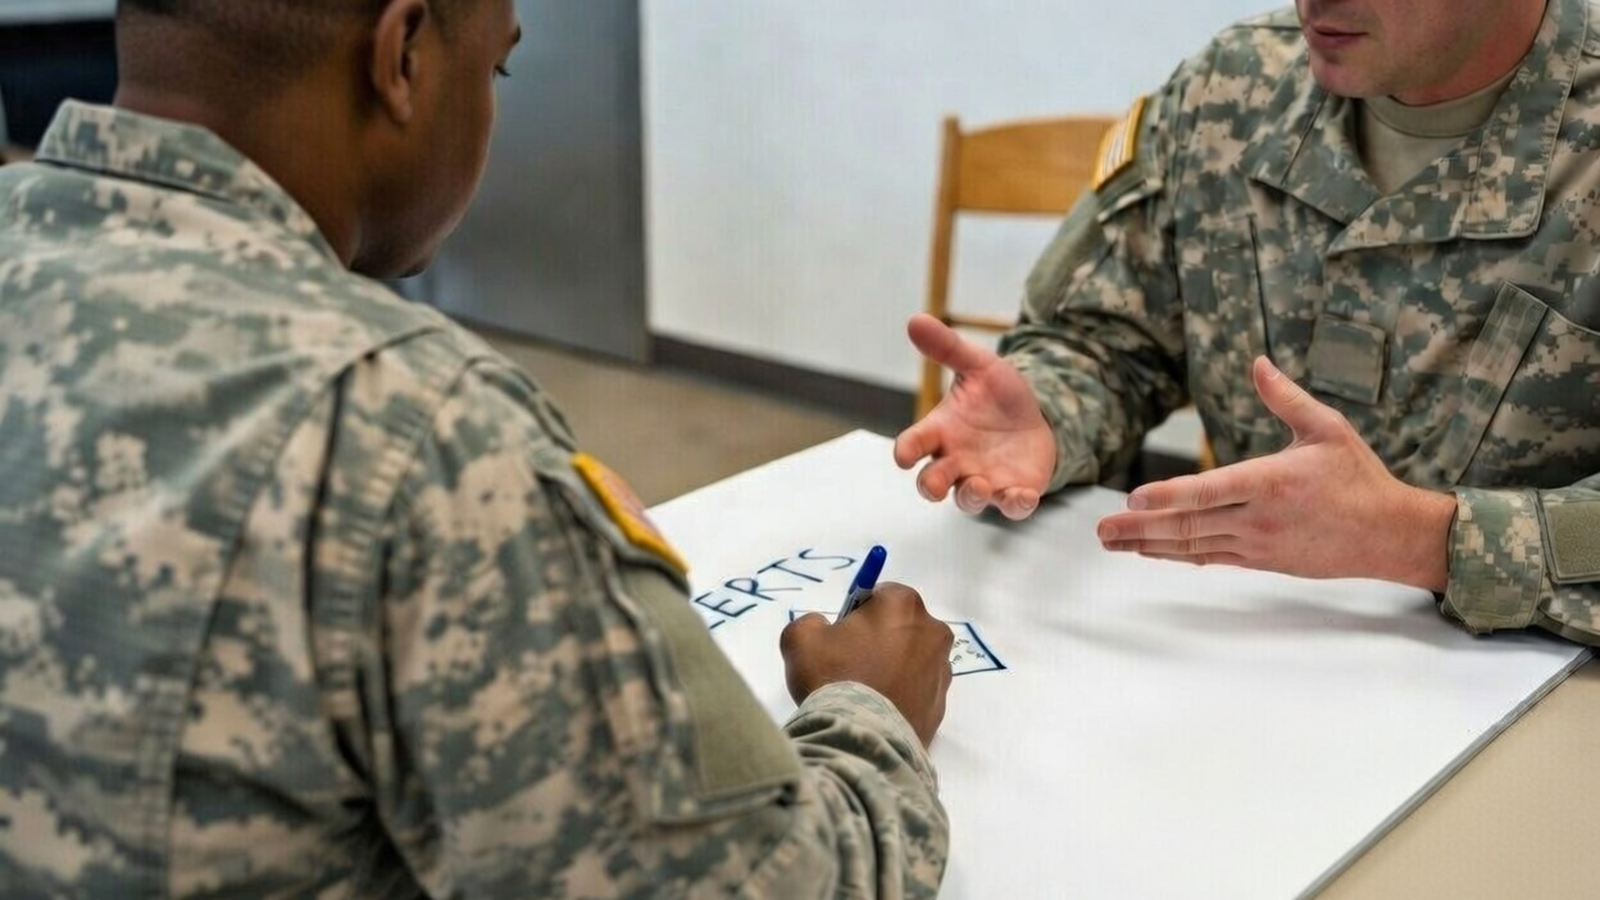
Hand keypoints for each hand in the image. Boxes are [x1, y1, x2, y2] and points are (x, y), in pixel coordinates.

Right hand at [780, 582, 954, 747]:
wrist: (861, 741)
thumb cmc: (834, 679)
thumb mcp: (800, 639)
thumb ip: (810, 623)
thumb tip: (822, 629)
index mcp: (903, 604)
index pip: (879, 596)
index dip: (856, 616)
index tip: (841, 638)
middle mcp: (932, 631)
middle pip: (899, 627)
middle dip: (878, 641)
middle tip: (849, 667)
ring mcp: (941, 670)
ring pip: (911, 660)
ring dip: (892, 669)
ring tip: (863, 695)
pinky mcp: (941, 704)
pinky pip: (917, 691)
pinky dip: (901, 697)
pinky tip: (877, 712)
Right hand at [893, 314, 1055, 519]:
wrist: (1037, 414)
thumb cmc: (996, 395)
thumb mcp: (977, 365)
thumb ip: (947, 347)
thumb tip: (916, 320)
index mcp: (941, 431)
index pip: (913, 444)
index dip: (905, 451)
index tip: (903, 455)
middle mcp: (956, 460)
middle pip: (932, 482)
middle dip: (930, 485)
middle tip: (933, 485)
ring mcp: (983, 478)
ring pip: (967, 499)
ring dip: (970, 496)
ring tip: (979, 486)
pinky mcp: (1012, 490)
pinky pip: (1010, 506)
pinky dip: (1014, 504)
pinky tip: (1023, 495)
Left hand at [1097, 357, 1455, 590]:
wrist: (1389, 535)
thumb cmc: (1358, 478)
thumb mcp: (1327, 429)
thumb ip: (1286, 398)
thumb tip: (1258, 363)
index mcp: (1270, 481)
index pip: (1208, 491)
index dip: (1168, 496)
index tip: (1132, 498)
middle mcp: (1258, 517)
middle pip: (1189, 524)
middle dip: (1140, 528)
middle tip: (1101, 529)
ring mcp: (1257, 544)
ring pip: (1193, 545)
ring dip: (1149, 545)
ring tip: (1112, 541)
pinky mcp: (1260, 561)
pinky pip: (1209, 558)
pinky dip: (1177, 555)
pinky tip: (1151, 551)